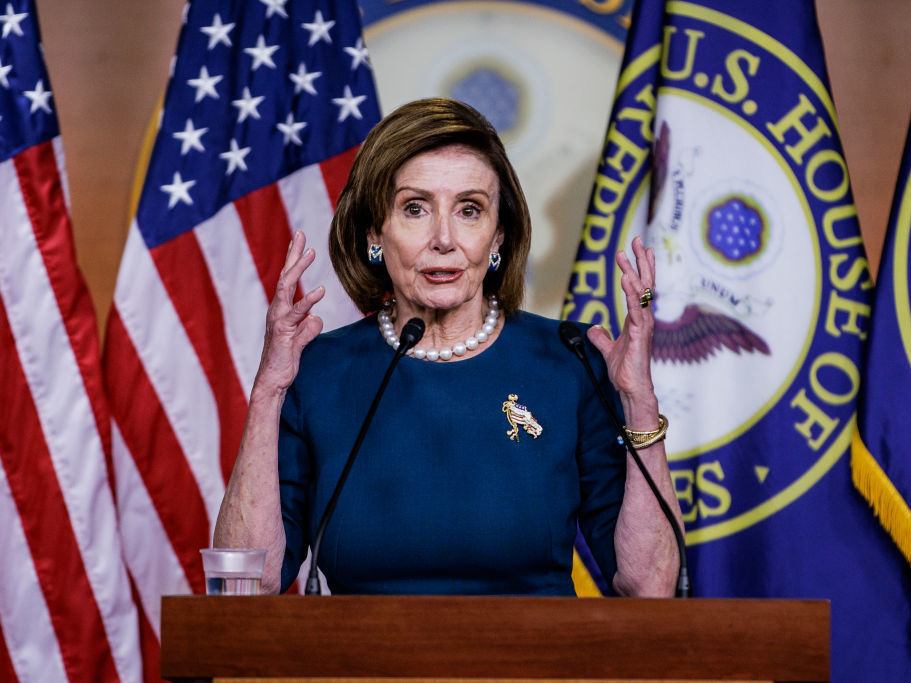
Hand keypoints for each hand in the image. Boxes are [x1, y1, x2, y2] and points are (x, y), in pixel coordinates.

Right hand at [255, 230, 325, 392]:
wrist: (273, 381)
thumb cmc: (284, 360)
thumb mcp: (301, 340)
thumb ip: (308, 327)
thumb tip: (316, 319)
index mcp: (280, 310)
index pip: (287, 279)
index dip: (293, 259)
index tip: (299, 239)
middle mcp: (277, 311)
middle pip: (285, 277)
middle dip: (293, 255)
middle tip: (301, 235)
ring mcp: (279, 321)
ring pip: (287, 289)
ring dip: (298, 269)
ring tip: (310, 252)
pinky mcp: (285, 333)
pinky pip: (297, 314)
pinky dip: (308, 301)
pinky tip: (319, 291)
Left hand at [586, 236, 656, 411]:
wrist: (631, 389)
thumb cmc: (625, 371)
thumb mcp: (608, 349)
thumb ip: (602, 337)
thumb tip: (595, 328)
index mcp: (637, 319)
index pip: (640, 288)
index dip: (640, 268)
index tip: (638, 249)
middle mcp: (644, 318)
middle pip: (644, 283)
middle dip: (641, 261)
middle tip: (638, 239)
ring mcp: (644, 325)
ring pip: (641, 293)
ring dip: (634, 271)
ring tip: (627, 254)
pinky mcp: (641, 333)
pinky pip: (637, 309)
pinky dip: (632, 293)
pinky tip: (627, 279)